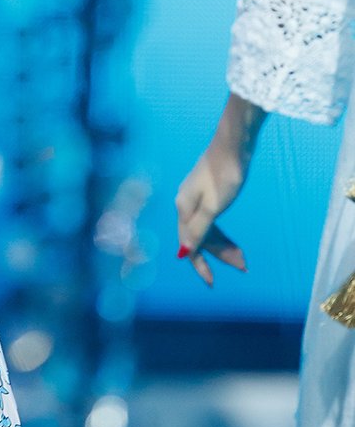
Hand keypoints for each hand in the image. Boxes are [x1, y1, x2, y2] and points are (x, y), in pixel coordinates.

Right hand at [174, 92, 266, 285]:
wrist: (234, 143)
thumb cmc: (226, 174)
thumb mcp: (214, 206)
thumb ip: (199, 229)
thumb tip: (185, 251)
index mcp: (184, 208)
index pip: (188, 245)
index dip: (200, 265)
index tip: (212, 283)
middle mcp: (186, 204)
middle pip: (198, 238)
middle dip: (218, 255)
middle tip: (242, 265)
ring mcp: (196, 197)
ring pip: (206, 229)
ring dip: (223, 245)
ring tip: (243, 257)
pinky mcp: (207, 191)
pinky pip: (211, 220)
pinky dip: (222, 232)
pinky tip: (232, 239)